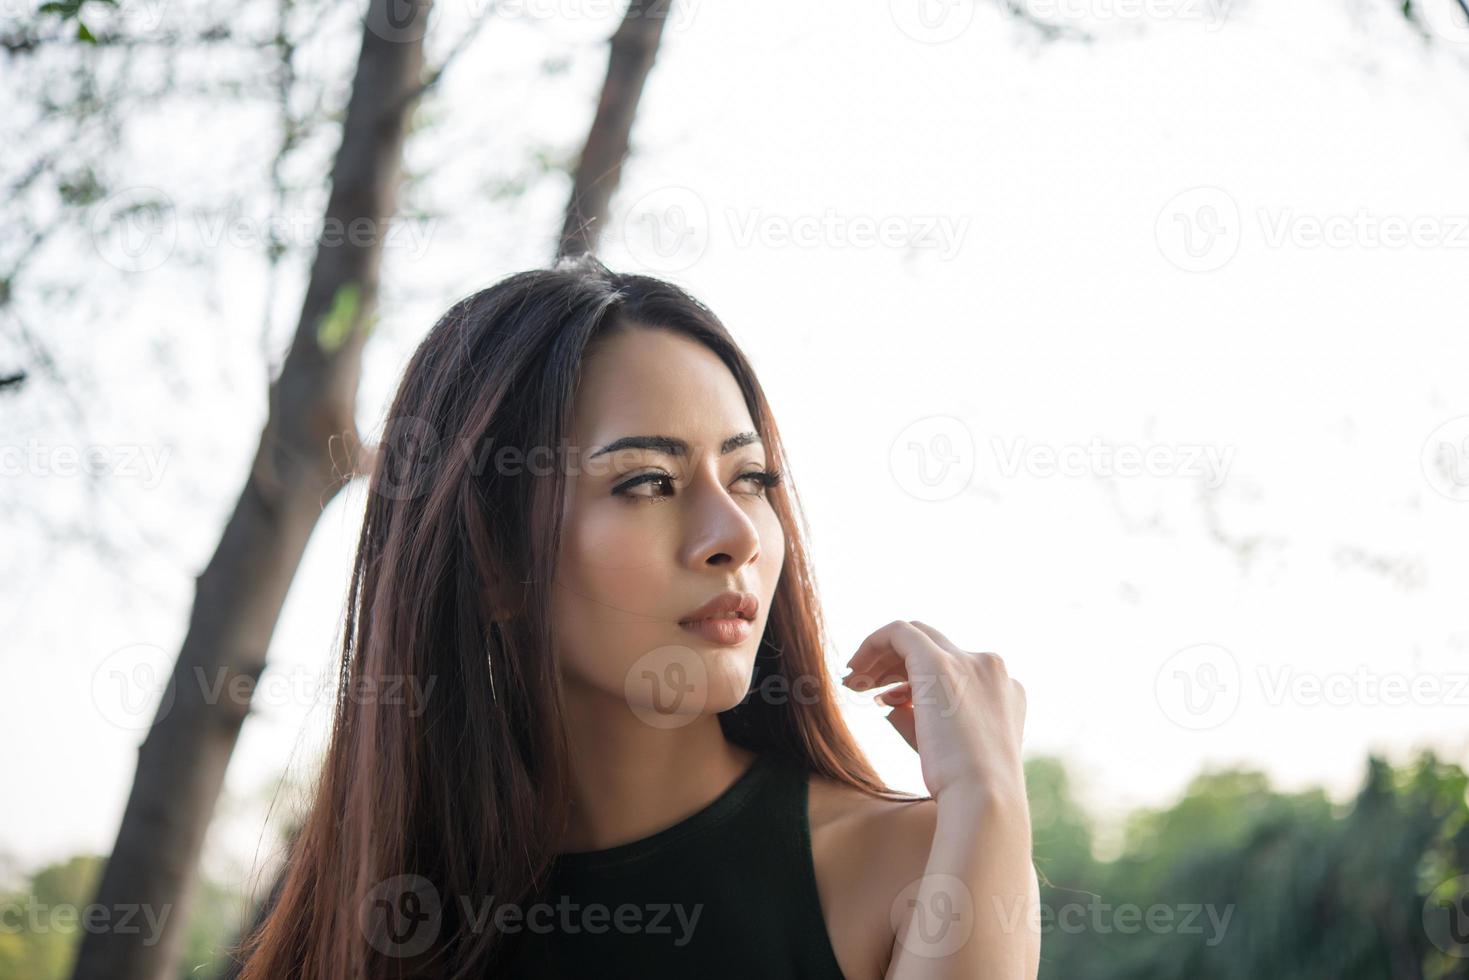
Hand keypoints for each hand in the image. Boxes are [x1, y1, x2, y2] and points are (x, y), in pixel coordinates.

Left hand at [842, 620, 1027, 805]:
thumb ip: (920, 719)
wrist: (983, 798)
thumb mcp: (945, 748)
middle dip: (895, 663)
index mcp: (1004, 690)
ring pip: (916, 637)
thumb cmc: (964, 788)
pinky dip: (872, 643)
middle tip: (864, 687)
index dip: (915, 680)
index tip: (888, 699)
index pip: (954, 667)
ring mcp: (968, 662)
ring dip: (881, 658)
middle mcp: (990, 668)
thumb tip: (890, 705)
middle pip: (934, 646)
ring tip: (854, 683)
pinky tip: (853, 671)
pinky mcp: (939, 662)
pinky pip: (898, 632)